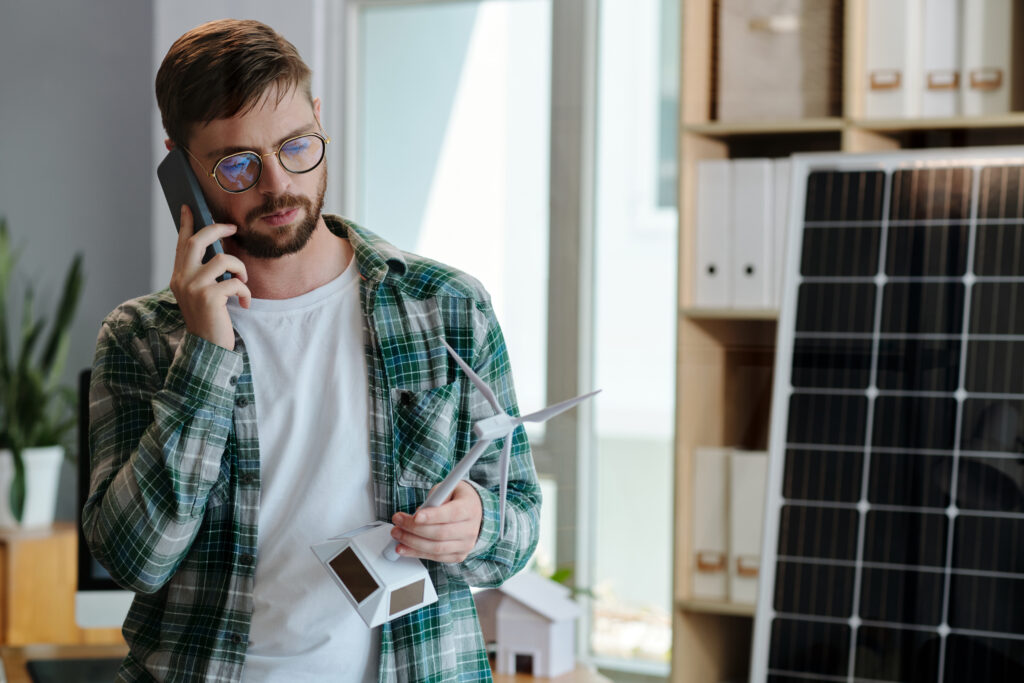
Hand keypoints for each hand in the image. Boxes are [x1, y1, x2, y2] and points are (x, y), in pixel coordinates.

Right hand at [169, 205, 250, 349]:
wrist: (207, 348)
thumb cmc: (210, 320)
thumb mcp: (201, 294)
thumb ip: (203, 275)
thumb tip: (219, 253)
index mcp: (179, 277)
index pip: (182, 244)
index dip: (186, 224)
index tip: (188, 206)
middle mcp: (182, 279)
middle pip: (198, 241)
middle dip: (217, 230)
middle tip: (233, 228)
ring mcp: (194, 287)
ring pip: (223, 260)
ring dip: (240, 268)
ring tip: (243, 281)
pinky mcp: (209, 297)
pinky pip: (235, 282)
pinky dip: (245, 291)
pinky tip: (244, 303)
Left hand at [390, 480, 482, 562]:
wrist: (472, 512)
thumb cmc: (457, 498)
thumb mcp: (447, 489)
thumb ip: (434, 499)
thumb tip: (418, 514)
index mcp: (469, 508)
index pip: (451, 514)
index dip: (432, 516)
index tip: (415, 516)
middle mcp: (470, 529)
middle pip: (440, 533)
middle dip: (414, 528)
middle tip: (398, 521)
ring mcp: (465, 545)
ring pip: (436, 548)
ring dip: (412, 543)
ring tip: (397, 534)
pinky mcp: (458, 556)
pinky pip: (435, 557)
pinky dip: (416, 553)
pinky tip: (404, 548)